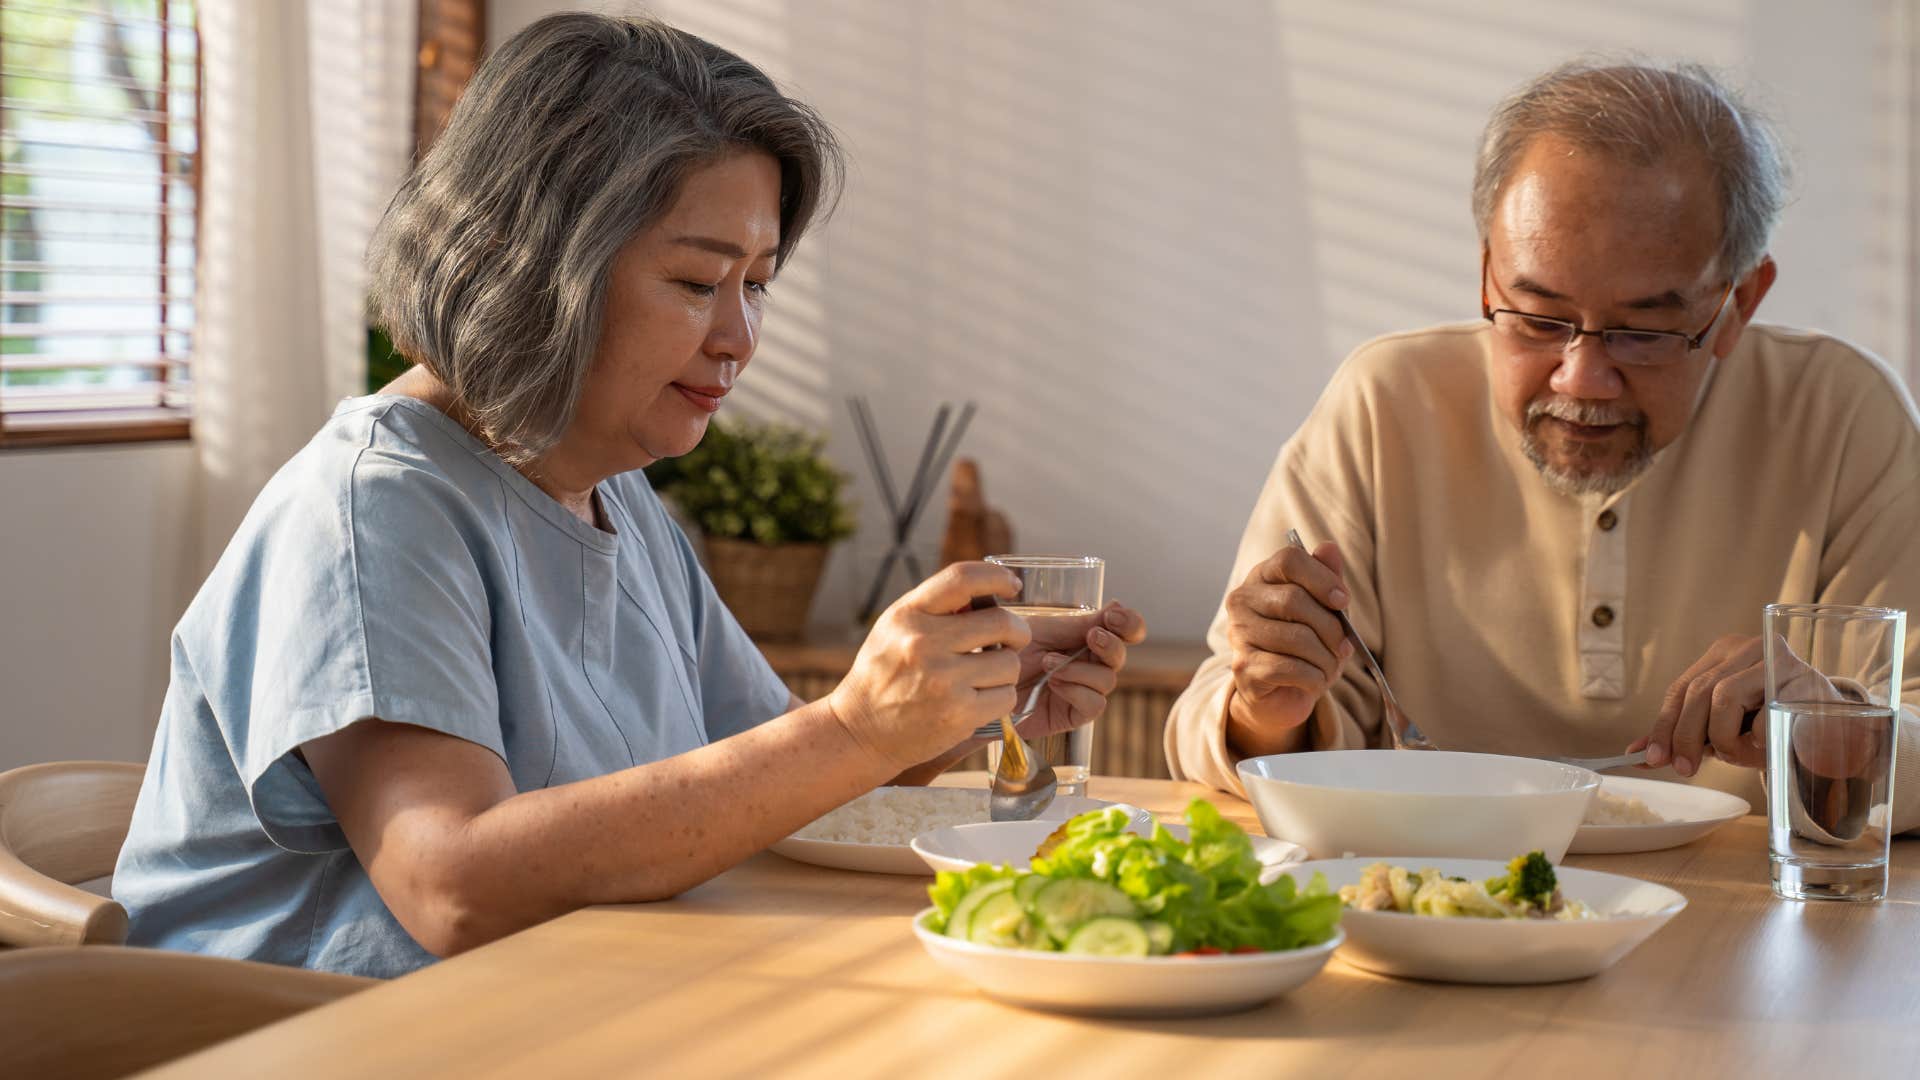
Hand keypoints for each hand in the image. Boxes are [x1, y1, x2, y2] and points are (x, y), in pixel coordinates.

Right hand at [828, 562, 1030, 771]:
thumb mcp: (894, 628)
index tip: (1012, 585)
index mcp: (908, 614)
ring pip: (1010, 663)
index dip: (997, 577)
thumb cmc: (883, 675)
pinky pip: (1006, 697)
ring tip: (985, 677)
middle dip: (1017, 631)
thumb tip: (988, 595)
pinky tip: (979, 700)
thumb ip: (935, 609)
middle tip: (1012, 640)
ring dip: (1006, 670)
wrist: (859, 731)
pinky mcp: (958, 714)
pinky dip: (1000, 699)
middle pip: (1001, 622)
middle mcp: (924, 643)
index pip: (962, 578)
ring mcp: (942, 680)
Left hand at [1008, 601, 1148, 739]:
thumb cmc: (1006, 651)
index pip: (1125, 630)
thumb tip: (1116, 605)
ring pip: (1108, 679)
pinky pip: (1094, 703)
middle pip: (1121, 655)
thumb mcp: (1043, 630)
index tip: (1113, 614)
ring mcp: (1083, 690)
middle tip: (1091, 636)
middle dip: (1110, 644)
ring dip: (1080, 668)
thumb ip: (1079, 623)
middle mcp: (1089, 663)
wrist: (979, 681)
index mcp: (1085, 637)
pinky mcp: (1074, 714)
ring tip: (1049, 663)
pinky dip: (1077, 690)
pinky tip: (1054, 685)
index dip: (1129, 623)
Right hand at [1223, 542, 1354, 748]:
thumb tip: (1329, 547)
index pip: (1289, 559)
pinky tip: (1315, 681)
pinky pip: (1290, 667)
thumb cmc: (1304, 646)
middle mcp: (1242, 600)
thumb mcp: (1323, 610)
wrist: (1281, 693)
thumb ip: (1326, 579)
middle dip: (1330, 628)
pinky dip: (1314, 678)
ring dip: (1325, 658)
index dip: (1322, 578)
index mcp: (1262, 577)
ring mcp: (1239, 633)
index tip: (1343, 601)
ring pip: (1296, 637)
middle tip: (1343, 647)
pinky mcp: (1244, 666)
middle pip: (1294, 600)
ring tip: (1331, 667)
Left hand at [1632, 634, 1839, 776]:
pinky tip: (1762, 745)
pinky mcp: (1803, 678)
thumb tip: (1636, 754)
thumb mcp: (1725, 729)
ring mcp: (1777, 658)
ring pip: (1723, 695)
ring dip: (1722, 737)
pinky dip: (1753, 736)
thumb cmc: (1773, 727)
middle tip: (1683, 768)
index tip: (1649, 758)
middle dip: (1684, 735)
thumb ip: (1685, 736)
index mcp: (1723, 654)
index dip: (1663, 724)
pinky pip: (1763, 711)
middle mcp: (1748, 647)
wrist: (1835, 731)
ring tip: (1737, 756)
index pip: (1681, 688)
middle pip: (1698, 691)